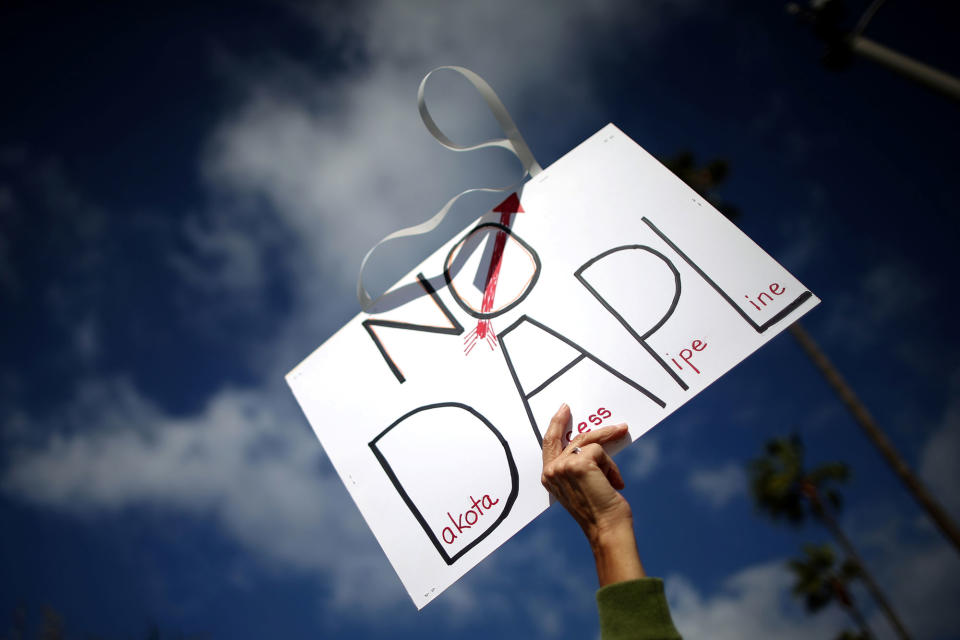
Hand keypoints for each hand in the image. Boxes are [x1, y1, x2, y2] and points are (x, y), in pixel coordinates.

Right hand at [541, 403, 643, 584]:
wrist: (606, 529)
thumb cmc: (598, 511)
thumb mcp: (583, 485)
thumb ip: (578, 466)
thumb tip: (594, 443)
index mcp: (549, 477)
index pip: (549, 444)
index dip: (556, 424)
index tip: (564, 410)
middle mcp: (551, 471)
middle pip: (573, 438)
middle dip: (598, 431)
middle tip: (617, 427)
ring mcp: (563, 466)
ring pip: (590, 443)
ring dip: (609, 460)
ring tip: (618, 478)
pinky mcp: (579, 463)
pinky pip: (600, 451)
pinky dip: (611, 468)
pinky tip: (615, 484)